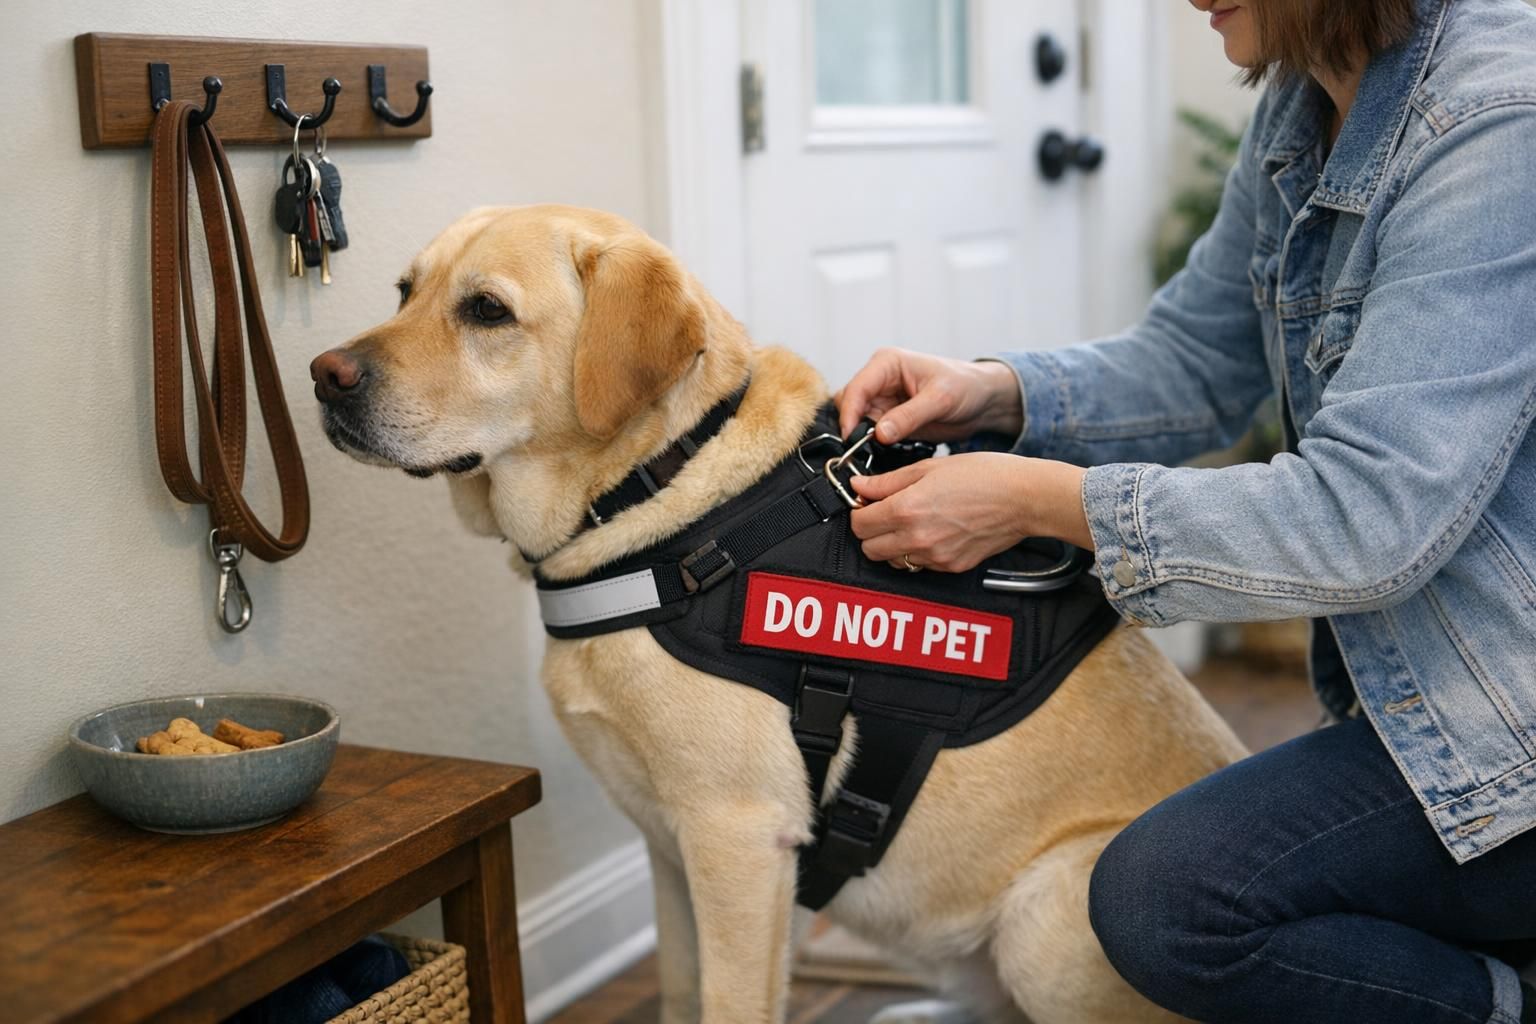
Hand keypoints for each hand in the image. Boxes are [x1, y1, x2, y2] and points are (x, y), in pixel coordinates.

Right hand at [835, 348, 1023, 443]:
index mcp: (887, 363)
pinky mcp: (888, 419)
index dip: (850, 413)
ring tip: (870, 455)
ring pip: (856, 421)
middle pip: (849, 404)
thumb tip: (879, 434)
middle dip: (852, 427)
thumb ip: (908, 416)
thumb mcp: (940, 399)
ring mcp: (882, 400)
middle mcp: (879, 380)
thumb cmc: (966, 386)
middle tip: (859, 451)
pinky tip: (879, 455)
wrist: (983, 401)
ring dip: (860, 439)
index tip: (851, 437)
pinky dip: (871, 446)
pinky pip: (869, 434)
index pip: (857, 387)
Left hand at [849, 453, 1091, 571]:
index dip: (859, 511)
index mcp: (906, 509)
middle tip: (885, 514)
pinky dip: (917, 552)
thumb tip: (859, 486)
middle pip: (868, 549)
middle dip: (871, 532)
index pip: (858, 524)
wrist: (1024, 499)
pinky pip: (919, 566)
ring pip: (892, 560)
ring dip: (892, 544)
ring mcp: (934, 557)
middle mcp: (917, 539)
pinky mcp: (951, 567)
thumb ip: (887, 481)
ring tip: (911, 523)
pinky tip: (933, 532)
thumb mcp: (929, 467)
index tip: (867, 503)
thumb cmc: (983, 476)